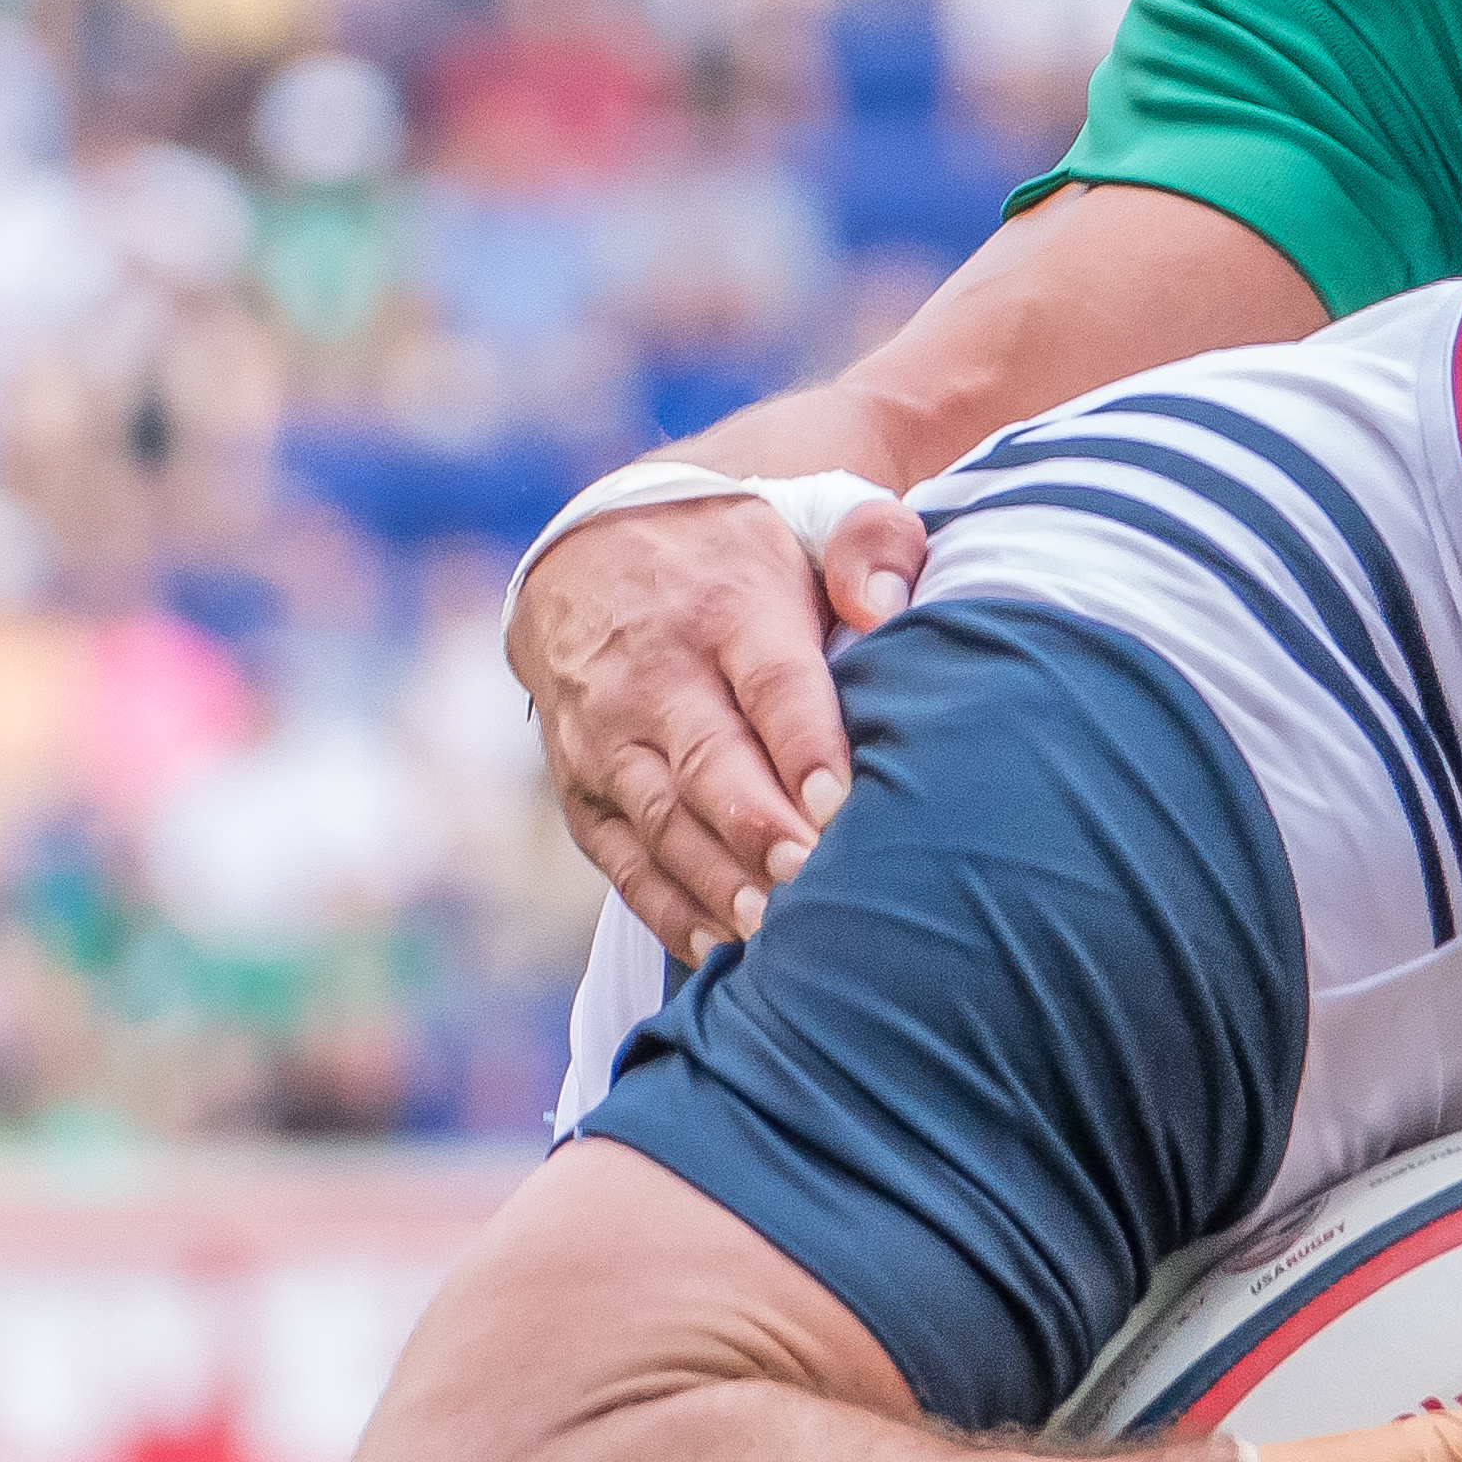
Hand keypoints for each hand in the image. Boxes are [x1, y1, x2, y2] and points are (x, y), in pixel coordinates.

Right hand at [509, 493, 928, 959]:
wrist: (596, 546)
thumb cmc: (745, 551)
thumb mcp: (811, 512)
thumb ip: (870, 543)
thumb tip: (882, 607)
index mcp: (727, 606)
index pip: (772, 684)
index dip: (805, 748)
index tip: (841, 805)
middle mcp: (655, 675)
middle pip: (708, 762)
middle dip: (758, 829)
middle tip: (813, 883)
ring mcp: (605, 734)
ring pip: (660, 820)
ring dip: (717, 882)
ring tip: (776, 935)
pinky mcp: (579, 784)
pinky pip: (619, 856)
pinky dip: (665, 907)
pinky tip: (720, 949)